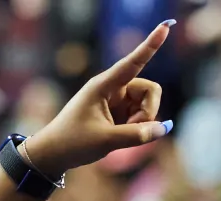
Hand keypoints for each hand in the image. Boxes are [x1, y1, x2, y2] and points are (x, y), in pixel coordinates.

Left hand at [18, 22, 173, 174]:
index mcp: (103, 85)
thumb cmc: (73, 142)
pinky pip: (141, 115)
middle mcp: (113, 88)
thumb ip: (136, 135)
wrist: (54, 154)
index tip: (165, 26)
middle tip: (133, 128)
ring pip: (148, 104)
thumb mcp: (105, 141)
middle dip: (149, 111)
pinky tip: (120, 136)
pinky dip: (138, 128)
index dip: (151, 45)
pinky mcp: (119, 113)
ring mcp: (117, 100)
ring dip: (143, 121)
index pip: (133, 62)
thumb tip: (165, 128)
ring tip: (120, 135)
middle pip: (150, 89)